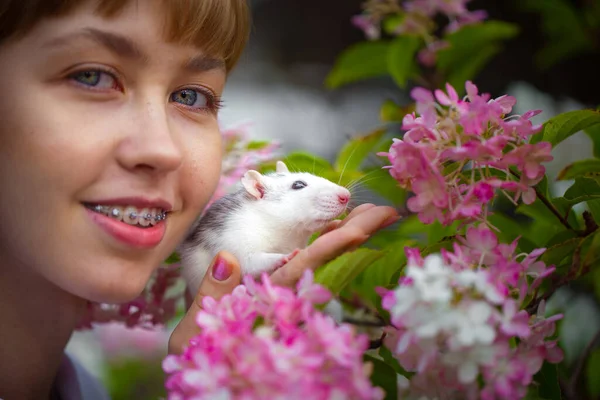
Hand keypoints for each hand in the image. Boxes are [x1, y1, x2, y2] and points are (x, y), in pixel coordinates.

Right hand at [168, 203, 398, 354]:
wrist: (204, 381)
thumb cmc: (196, 356)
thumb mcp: (195, 330)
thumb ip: (213, 293)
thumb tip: (229, 256)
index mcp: (264, 304)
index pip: (303, 269)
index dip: (332, 246)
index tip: (361, 228)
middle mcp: (280, 300)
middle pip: (324, 262)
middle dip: (355, 235)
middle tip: (387, 212)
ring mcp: (280, 298)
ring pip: (319, 263)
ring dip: (347, 237)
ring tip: (373, 214)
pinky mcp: (275, 296)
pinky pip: (304, 267)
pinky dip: (323, 246)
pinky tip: (338, 231)